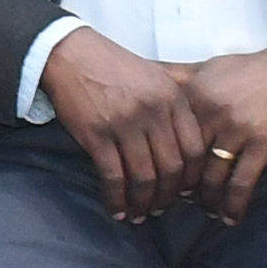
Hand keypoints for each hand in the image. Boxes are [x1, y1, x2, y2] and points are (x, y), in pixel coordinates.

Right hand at [37, 28, 203, 225]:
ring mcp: (125, 123)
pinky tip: (116, 209)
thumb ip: (174, 108)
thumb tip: (186, 155)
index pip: (195, 149)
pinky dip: (116, 199)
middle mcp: (153, 111)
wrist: (71, 53)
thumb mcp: (155, 77)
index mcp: (172, 97)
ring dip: (142, 203)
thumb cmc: (114, 68)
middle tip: (160, 208)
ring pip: (144, 177)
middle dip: (168, 196)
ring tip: (138, 214)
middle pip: (173, 168)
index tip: (184, 191)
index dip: (192, 178)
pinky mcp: (97, 134)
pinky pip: (113, 177)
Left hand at [176, 44, 266, 221]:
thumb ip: (175, 75)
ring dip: (207, 201)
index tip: (159, 179)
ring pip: (211, 178)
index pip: (168, 139)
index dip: (162, 164)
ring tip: (207, 209)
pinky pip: (241, 184)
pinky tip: (230, 217)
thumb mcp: (208, 68)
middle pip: (185, 163)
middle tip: (178, 202)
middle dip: (180, 189)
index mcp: (195, 95)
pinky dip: (233, 205)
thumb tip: (142, 70)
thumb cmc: (250, 71)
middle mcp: (212, 113)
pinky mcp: (262, 145)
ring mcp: (237, 130)